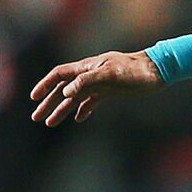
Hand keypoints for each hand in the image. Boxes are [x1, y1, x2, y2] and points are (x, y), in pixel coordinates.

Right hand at [30, 51, 164, 125]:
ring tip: (50, 123)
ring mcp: (100, 84)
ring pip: (75, 98)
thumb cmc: (134, 70)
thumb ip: (86, 81)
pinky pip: (92, 101)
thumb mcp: (110, 74)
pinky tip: (79, 119)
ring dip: (62, 109)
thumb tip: (66, 92)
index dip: (45, 85)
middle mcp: (90, 75)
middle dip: (48, 103)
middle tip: (36, 117)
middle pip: (63, 89)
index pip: (59, 75)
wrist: (157, 71)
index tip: (34, 98)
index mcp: (87, 67)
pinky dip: (84, 110)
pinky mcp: (111, 91)